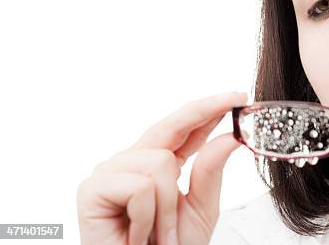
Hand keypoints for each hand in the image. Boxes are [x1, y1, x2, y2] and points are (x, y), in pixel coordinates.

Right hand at [76, 91, 247, 244]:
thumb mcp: (199, 210)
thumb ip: (210, 173)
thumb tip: (229, 138)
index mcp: (157, 164)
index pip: (184, 129)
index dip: (209, 109)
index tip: (236, 97)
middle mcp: (132, 161)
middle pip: (170, 127)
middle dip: (204, 112)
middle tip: (234, 100)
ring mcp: (111, 173)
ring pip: (160, 163)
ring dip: (168, 209)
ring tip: (159, 235)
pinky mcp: (92, 189)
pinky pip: (141, 187)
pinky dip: (149, 218)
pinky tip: (137, 236)